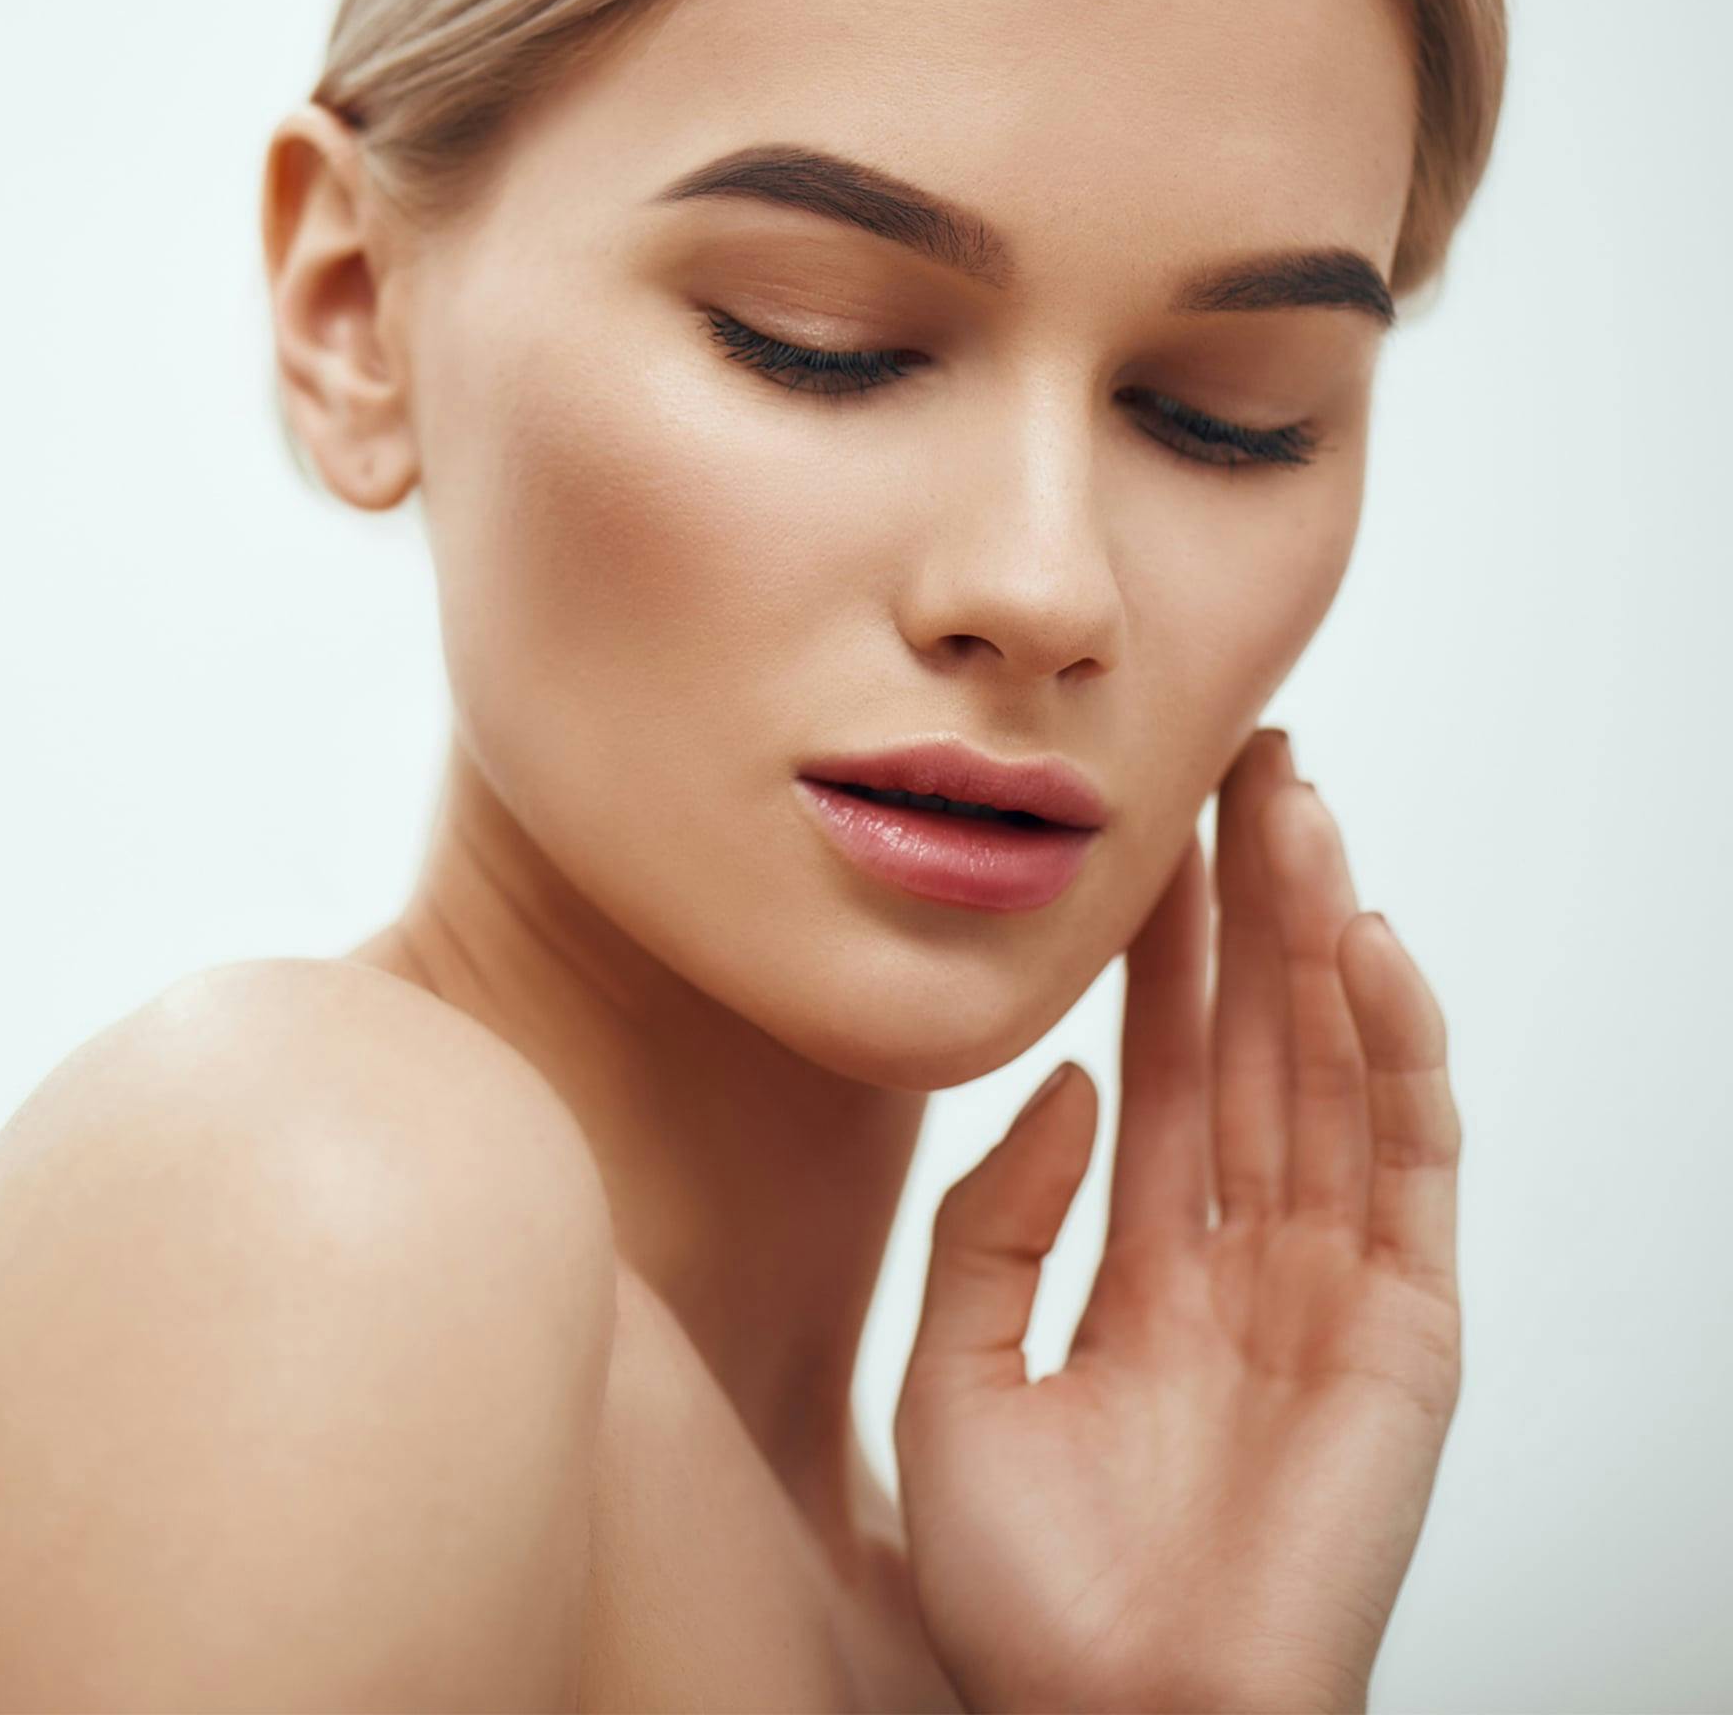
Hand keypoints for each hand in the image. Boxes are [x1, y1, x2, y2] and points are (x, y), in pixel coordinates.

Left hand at [893, 728, 1461, 1713]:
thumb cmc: (1030, 1599)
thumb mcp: (956, 1375)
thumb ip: (993, 1223)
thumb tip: (1066, 1086)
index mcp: (1146, 1264)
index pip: (1161, 1064)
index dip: (1159, 948)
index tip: (1151, 830)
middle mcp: (1245, 1256)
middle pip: (1254, 1042)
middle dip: (1251, 902)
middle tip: (1244, 764)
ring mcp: (1330, 1287)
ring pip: (1330, 1073)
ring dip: (1319, 937)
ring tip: (1298, 807)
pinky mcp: (1403, 1336)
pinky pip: (1407, 1169)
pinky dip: (1398, 1058)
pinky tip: (1369, 953)